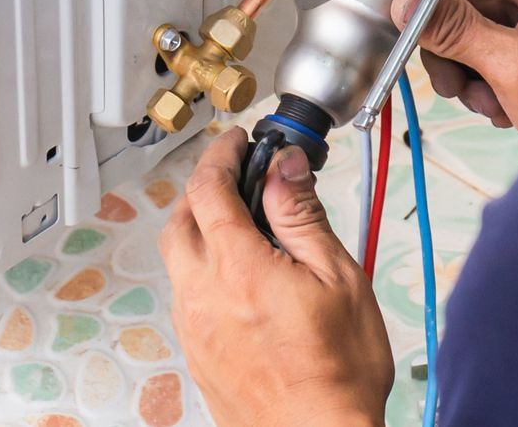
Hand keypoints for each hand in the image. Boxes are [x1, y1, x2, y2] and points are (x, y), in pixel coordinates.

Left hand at [160, 129, 389, 426]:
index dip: (221, 155)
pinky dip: (202, 269)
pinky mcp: (195, 350)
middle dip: (203, 189)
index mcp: (237, 267)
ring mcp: (193, 324)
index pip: (209, 188)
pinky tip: (236, 279)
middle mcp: (202, 292)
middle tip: (235, 179)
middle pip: (180, 218)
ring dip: (200, 230)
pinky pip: (185, 292)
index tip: (237, 142)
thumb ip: (302, 216)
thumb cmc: (337, 375)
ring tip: (241, 227)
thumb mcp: (338, 280)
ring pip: (178, 257)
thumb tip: (284, 166)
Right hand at [390, 0, 517, 142]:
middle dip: (452, 43)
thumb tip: (409, 2)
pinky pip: (499, 56)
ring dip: (469, 69)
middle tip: (448, 75)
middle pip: (472, 2)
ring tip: (482, 100)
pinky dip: (490, 81)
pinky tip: (500, 107)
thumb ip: (453, 28)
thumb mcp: (508, 64)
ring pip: (481, 33)